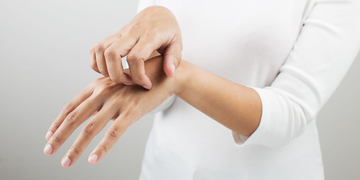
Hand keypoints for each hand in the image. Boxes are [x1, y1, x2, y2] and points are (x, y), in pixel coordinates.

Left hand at [44, 56, 176, 167]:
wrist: (165, 74)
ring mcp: (116, 102)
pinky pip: (113, 133)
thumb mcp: (117, 86)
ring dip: (75, 147)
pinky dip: (102, 148)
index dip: (58, 122)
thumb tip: (92, 117)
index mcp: (98, 86)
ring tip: (66, 162)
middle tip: (48, 151)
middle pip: (74, 117)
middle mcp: (103, 92)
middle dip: (59, 137)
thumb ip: (103, 100)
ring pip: (90, 128)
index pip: (71, 106)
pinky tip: (93, 159)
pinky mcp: (131, 111)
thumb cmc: (141, 81)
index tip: (49, 135)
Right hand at [89, 6, 181, 88]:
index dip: (138, 76)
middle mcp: (132, 32)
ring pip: (101, 50)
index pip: (136, 57)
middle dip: (117, 75)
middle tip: (129, 83)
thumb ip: (173, 59)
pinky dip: (96, 62)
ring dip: (105, 70)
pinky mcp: (113, 36)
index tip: (147, 84)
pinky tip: (108, 71)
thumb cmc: (168, 31)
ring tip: (120, 78)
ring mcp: (120, 33)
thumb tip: (169, 73)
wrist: (157, 14)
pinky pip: (96, 48)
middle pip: (113, 54)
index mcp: (149, 35)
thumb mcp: (177, 43)